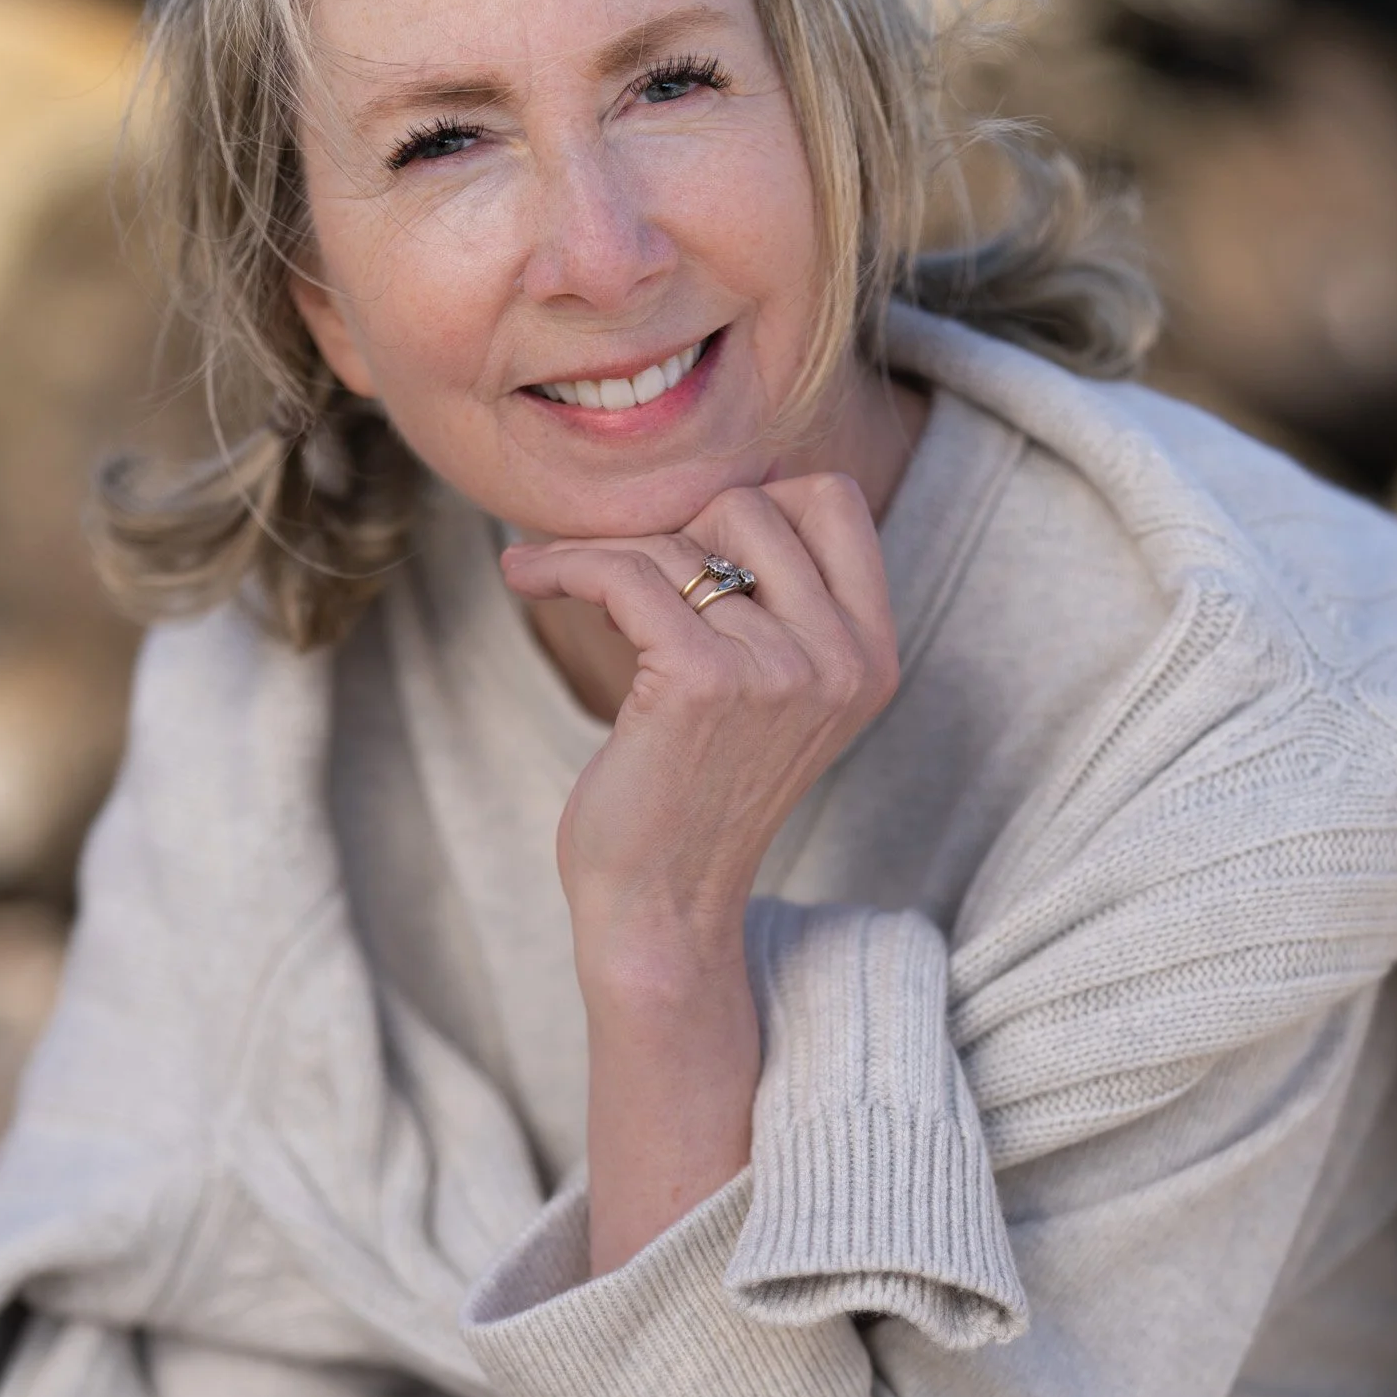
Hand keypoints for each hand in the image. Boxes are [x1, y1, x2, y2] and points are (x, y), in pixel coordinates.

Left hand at [499, 474, 899, 983]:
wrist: (663, 906)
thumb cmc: (698, 796)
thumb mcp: (775, 695)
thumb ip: (779, 604)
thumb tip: (715, 491)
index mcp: (871, 655)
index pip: (833, 501)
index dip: (756, 501)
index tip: (690, 543)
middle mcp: (840, 660)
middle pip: (751, 505)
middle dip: (673, 530)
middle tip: (623, 579)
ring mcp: (780, 670)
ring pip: (676, 544)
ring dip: (600, 554)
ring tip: (557, 578)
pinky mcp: (702, 681)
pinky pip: (623, 575)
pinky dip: (562, 566)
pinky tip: (525, 579)